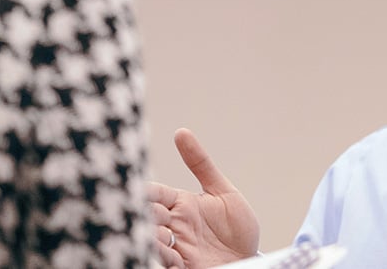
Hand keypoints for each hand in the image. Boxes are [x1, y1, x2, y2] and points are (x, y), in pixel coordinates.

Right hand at [148, 128, 260, 268]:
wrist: (249, 261)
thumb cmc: (236, 228)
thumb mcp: (223, 192)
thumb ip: (201, 164)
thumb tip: (181, 132)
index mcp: (180, 205)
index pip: (153, 194)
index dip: (144, 191)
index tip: (136, 187)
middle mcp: (173, 226)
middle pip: (147, 216)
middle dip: (145, 214)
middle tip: (152, 213)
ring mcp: (175, 248)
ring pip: (151, 240)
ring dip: (152, 238)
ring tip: (163, 235)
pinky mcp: (180, 267)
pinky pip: (163, 262)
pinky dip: (162, 257)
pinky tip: (172, 255)